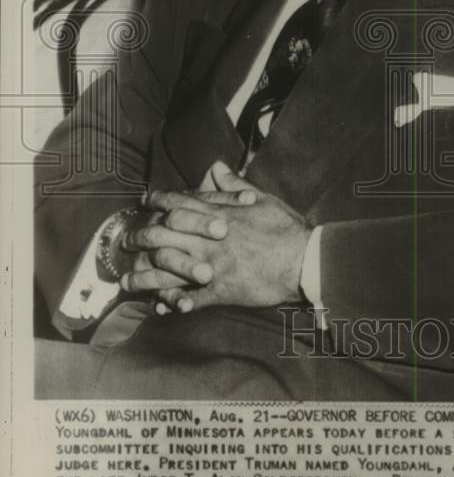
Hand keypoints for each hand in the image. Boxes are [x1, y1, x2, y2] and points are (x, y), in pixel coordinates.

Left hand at [122, 163, 312, 311]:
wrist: (303, 260)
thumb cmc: (286, 228)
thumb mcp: (262, 199)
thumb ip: (235, 185)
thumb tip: (217, 167)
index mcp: (217, 215)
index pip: (179, 203)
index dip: (158, 200)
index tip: (145, 201)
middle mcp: (207, 239)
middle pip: (162, 236)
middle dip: (139, 238)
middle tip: (126, 242)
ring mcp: (211, 266)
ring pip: (166, 272)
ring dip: (144, 278)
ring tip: (127, 283)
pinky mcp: (220, 291)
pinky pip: (188, 299)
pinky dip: (173, 304)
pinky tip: (160, 308)